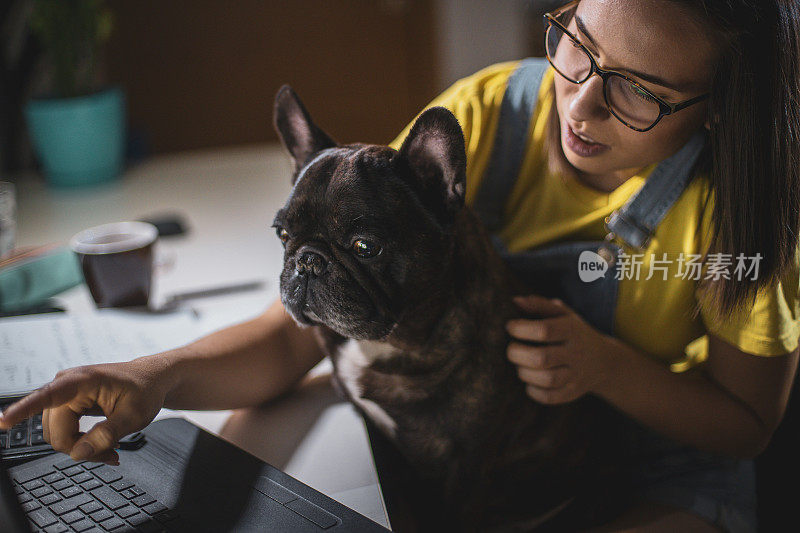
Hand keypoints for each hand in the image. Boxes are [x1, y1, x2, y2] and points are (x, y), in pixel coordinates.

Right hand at [0, 357, 171, 464]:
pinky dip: (81, 443)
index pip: (47, 396)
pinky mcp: (66, 404)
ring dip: (82, 447)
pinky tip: (102, 446)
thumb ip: (107, 434)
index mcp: (83, 381)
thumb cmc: (145, 389)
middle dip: (81, 448)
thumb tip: (78, 453)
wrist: (151, 380)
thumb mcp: (134, 415)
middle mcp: (67, 385)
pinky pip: (63, 431)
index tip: (2, 421)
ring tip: (111, 448)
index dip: (22, 410)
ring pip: (58, 435)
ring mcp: (64, 395)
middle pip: (56, 432)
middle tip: (112, 453)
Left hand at [505, 294, 619, 403]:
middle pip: (542, 358)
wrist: (605, 361)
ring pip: (547, 380)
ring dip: (524, 373)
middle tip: (511, 349)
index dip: (521, 329)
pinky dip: (534, 392)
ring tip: (520, 365)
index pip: (545, 330)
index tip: (510, 327)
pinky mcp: (573, 392)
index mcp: (572, 330)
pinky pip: (550, 397)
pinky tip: (529, 381)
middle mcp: (576, 353)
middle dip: (517, 354)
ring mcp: (576, 374)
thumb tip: (515, 300)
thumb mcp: (562, 314)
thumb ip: (540, 305)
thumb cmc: (573, 332)